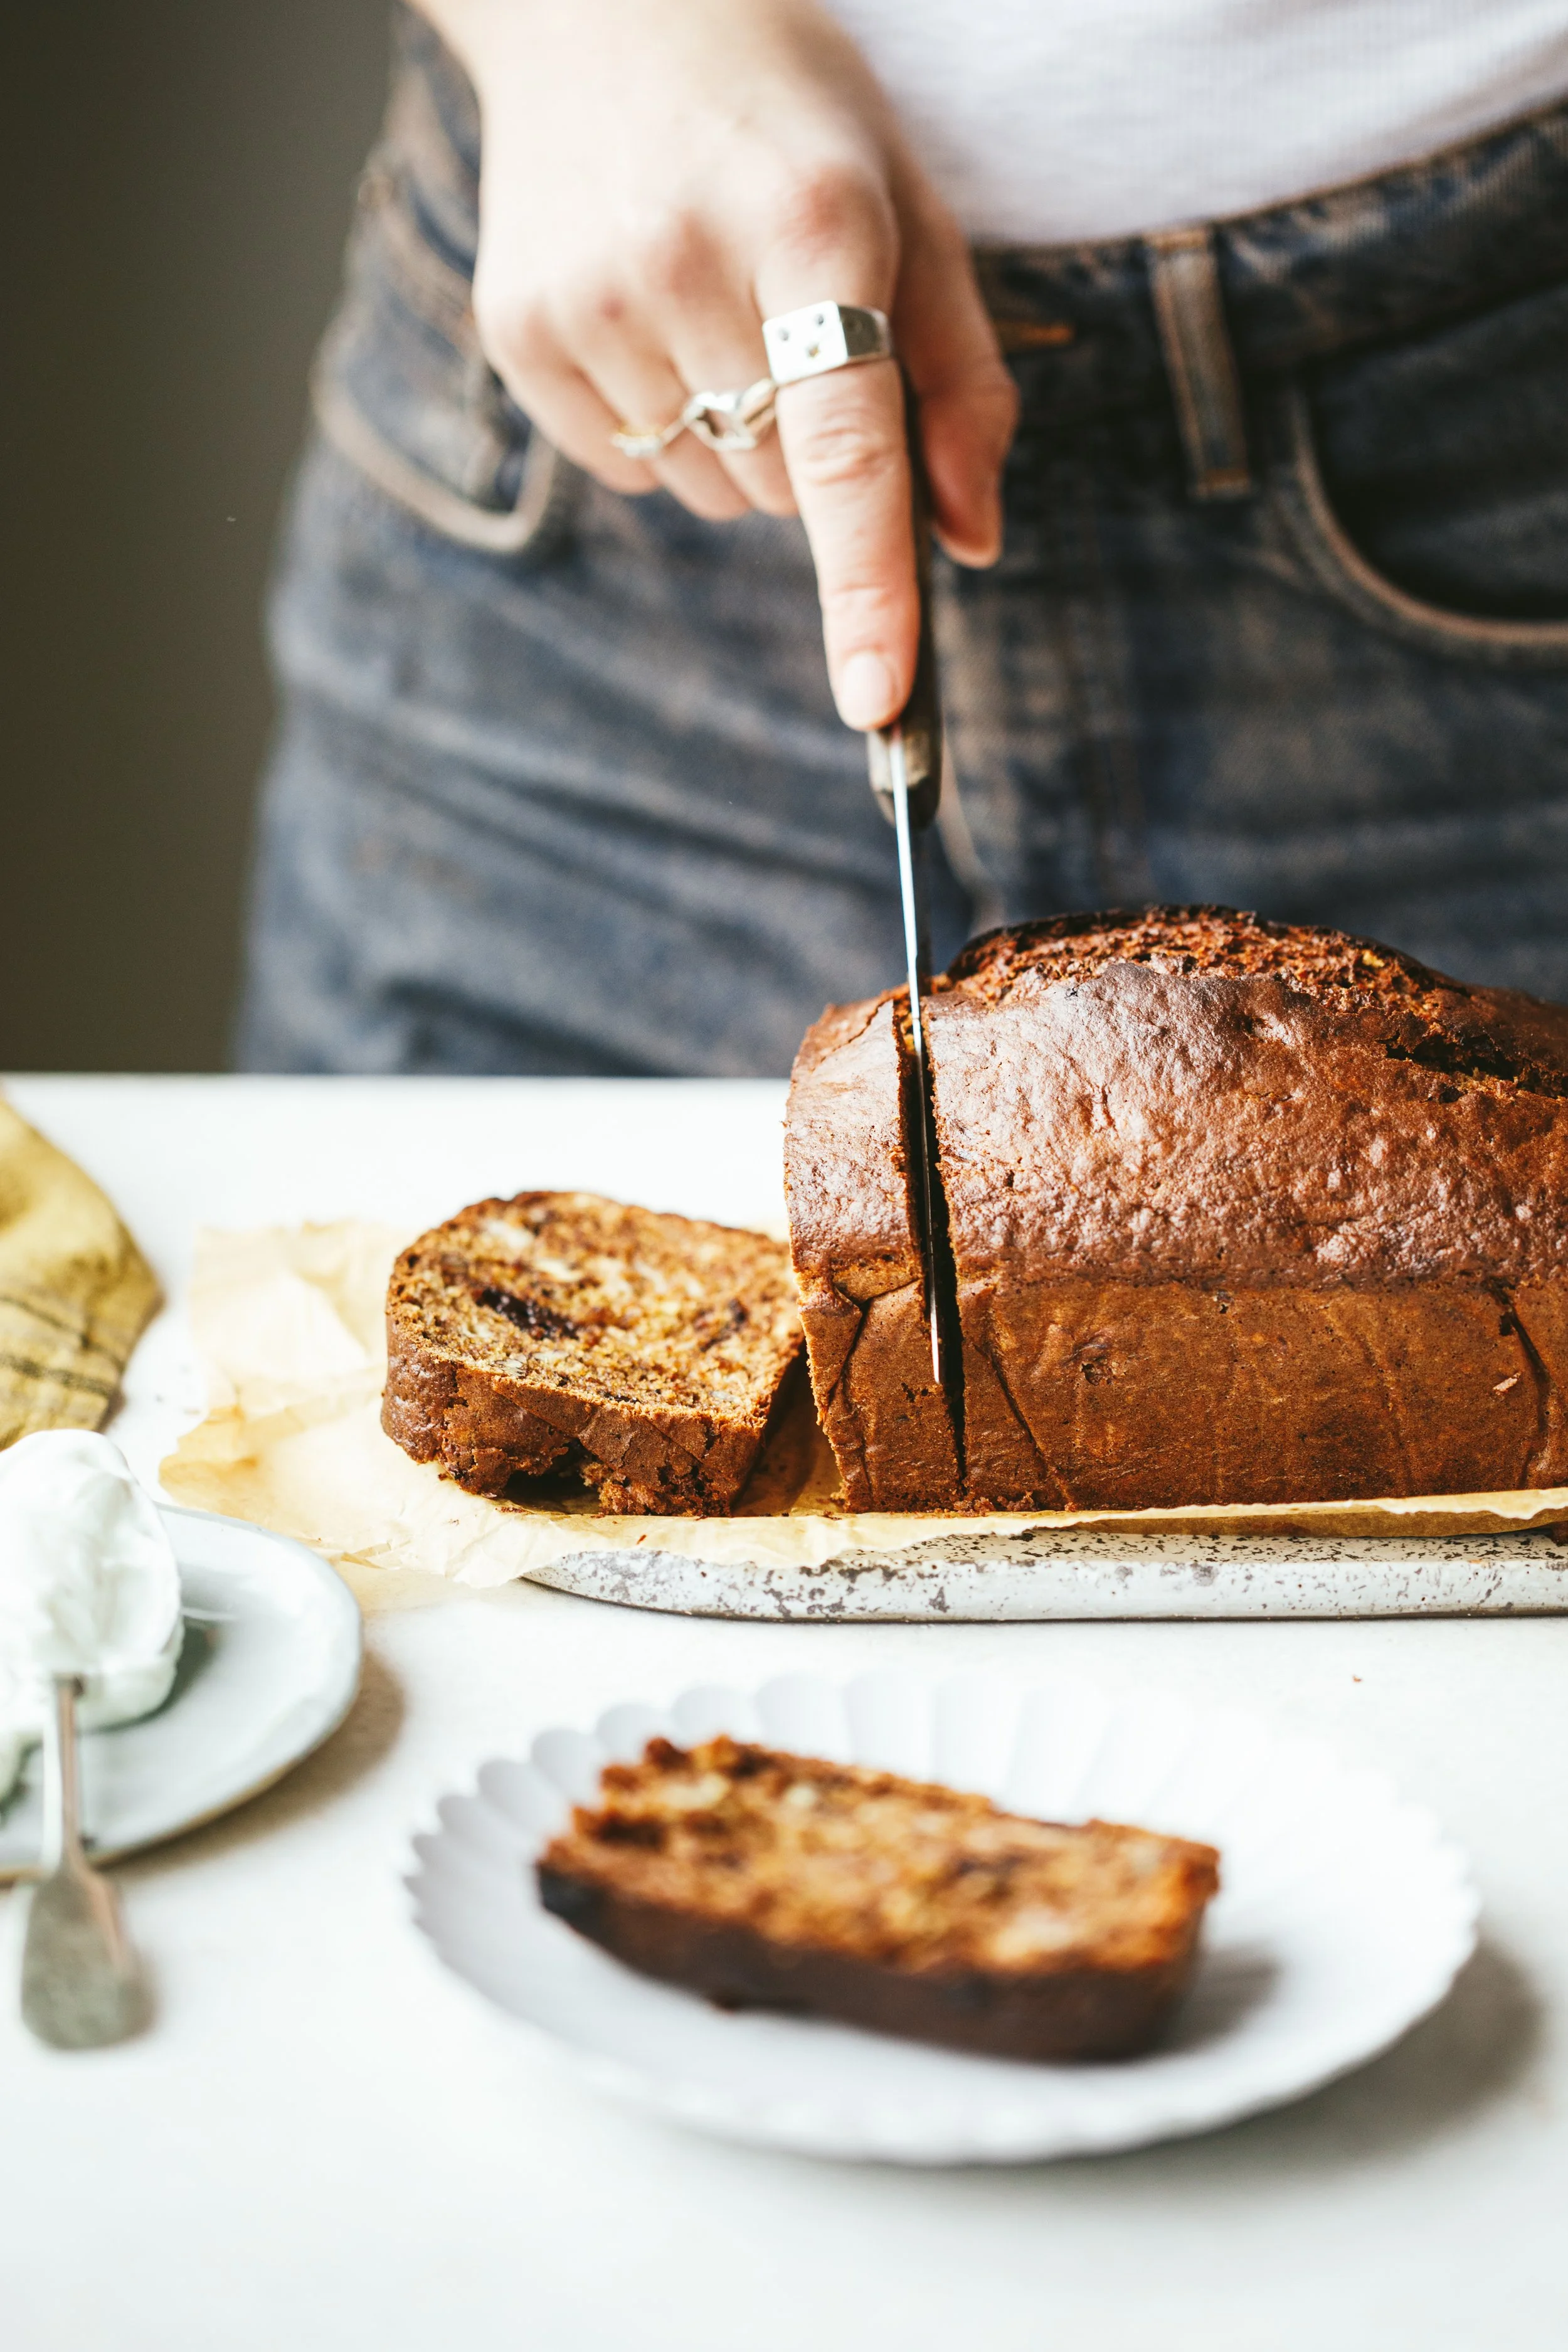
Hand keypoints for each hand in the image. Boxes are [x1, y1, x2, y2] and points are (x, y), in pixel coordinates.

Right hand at [418, 0, 1017, 728]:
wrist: (603, 1)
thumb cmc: (789, 116)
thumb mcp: (911, 209)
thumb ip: (961, 379)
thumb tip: (970, 542)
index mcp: (812, 222)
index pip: (848, 453)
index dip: (867, 588)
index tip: (877, 701)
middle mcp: (686, 264)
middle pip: (788, 490)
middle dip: (816, 447)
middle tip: (793, 323)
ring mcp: (588, 301)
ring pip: (711, 493)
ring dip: (738, 442)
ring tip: (716, 304)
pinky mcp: (520, 331)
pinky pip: (627, 468)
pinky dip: (660, 428)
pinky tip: (653, 320)